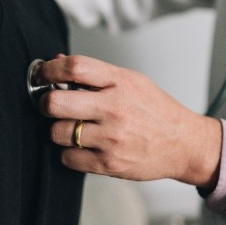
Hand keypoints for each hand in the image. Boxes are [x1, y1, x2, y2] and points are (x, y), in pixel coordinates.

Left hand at [37, 55, 222, 188]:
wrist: (183, 142)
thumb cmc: (156, 109)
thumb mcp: (131, 81)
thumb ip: (95, 73)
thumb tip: (58, 61)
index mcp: (120, 82)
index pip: (74, 67)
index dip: (49, 69)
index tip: (42, 73)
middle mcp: (114, 108)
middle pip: (55, 103)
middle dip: (45, 102)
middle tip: (49, 103)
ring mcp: (111, 138)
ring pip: (57, 133)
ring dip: (58, 129)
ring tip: (73, 126)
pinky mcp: (109, 163)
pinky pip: (68, 158)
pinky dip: (69, 152)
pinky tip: (83, 146)